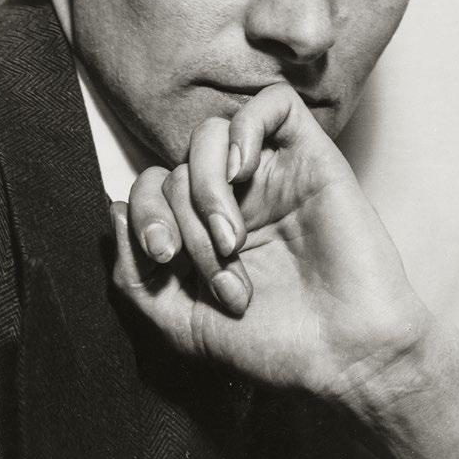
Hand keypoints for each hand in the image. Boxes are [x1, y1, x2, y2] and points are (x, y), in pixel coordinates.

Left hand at [111, 82, 428, 400]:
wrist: (343, 354)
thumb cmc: (272, 343)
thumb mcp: (178, 321)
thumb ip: (133, 273)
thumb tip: (115, 207)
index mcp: (204, 231)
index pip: (151, 187)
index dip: (145, 213)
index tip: (163, 257)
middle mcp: (235, 198)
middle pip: (177, 166)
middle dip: (186, 223)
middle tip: (223, 272)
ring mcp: (273, 175)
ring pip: (211, 133)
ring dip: (207, 188)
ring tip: (233, 239)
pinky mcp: (312, 156)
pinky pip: (273, 104)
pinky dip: (244, 129)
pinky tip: (243, 172)